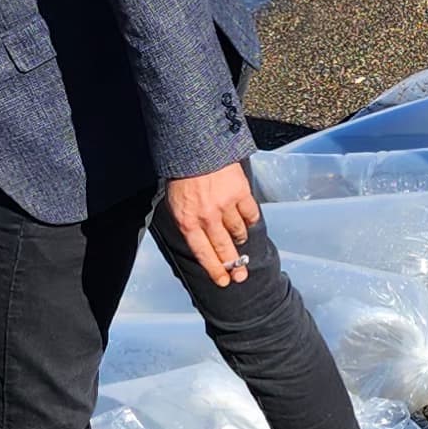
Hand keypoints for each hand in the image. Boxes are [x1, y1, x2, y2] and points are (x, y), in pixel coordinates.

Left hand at [164, 159, 261, 287]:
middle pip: (224, 249)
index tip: (223, 281)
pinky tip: (248, 219)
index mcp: (188, 222)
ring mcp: (225, 206)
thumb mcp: (177, 203)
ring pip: (239, 232)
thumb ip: (189, 223)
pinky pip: (250, 214)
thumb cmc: (183, 175)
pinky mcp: (240, 193)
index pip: (203, 254)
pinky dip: (250, 219)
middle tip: (241, 276)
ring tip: (240, 237)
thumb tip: (203, 242)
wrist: (195, 147)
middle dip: (234, 265)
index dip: (215, 270)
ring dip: (240, 237)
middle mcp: (207, 218)